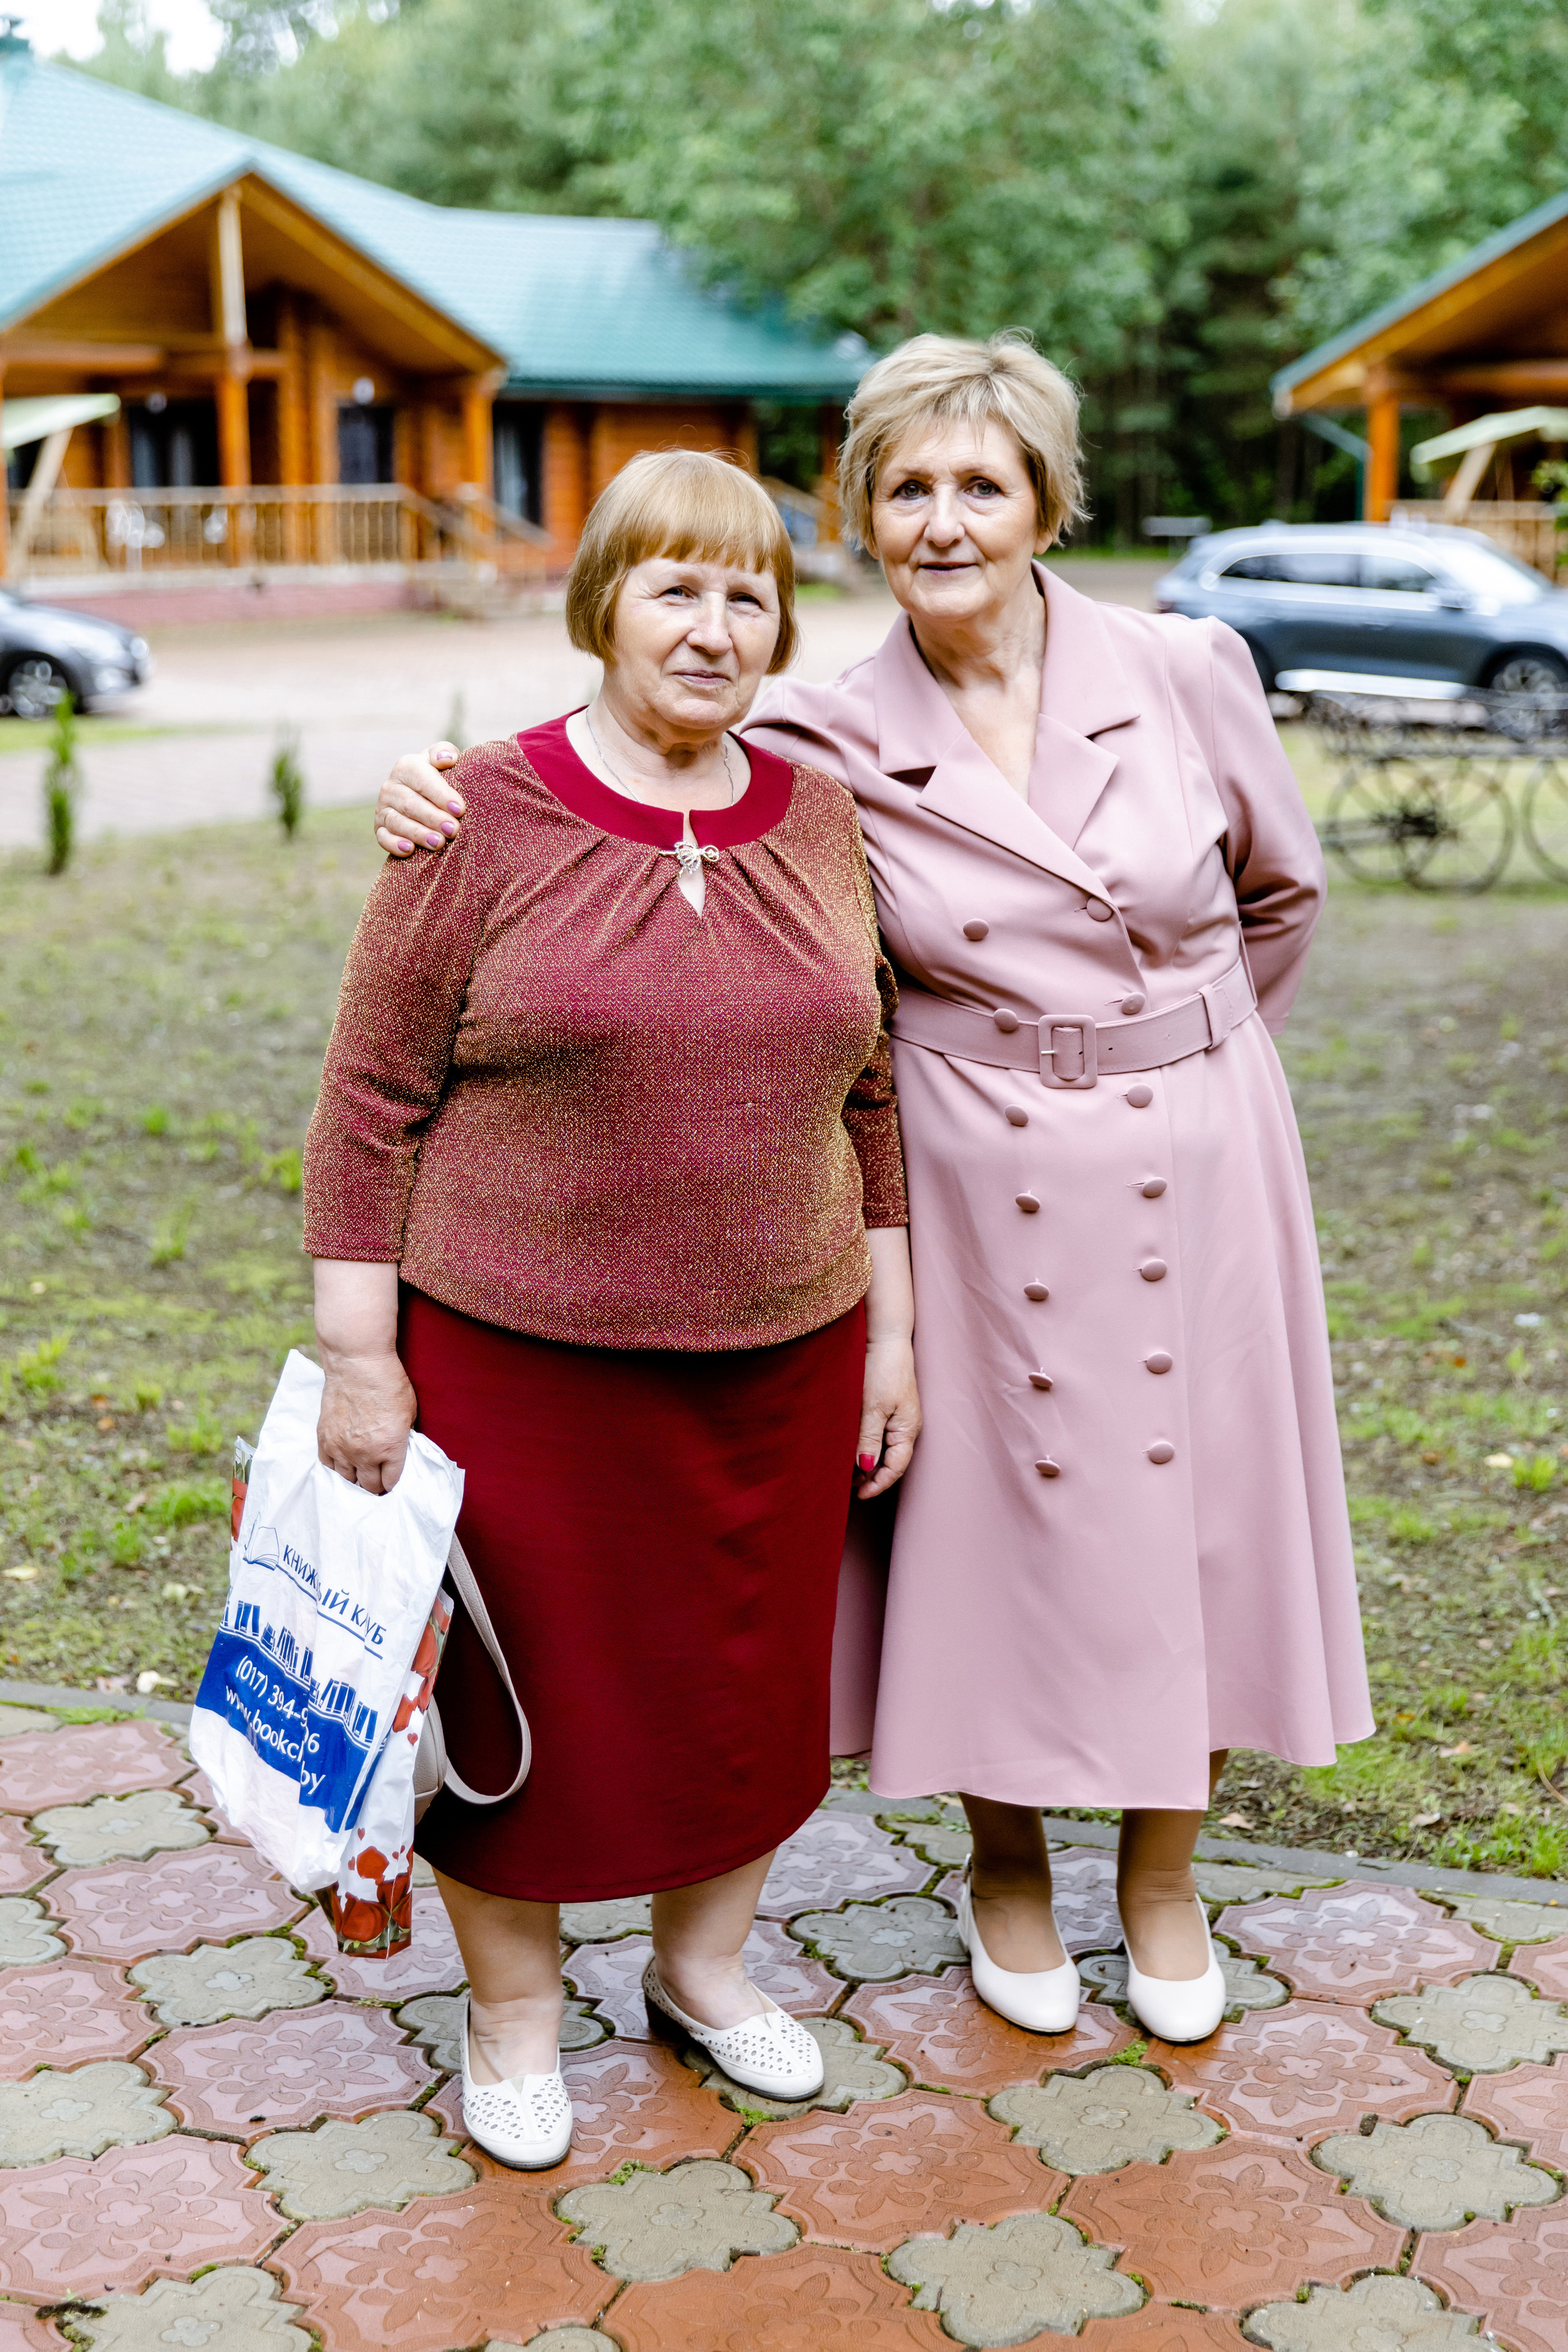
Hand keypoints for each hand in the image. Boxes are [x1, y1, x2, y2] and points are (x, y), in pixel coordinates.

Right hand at [316, 1352, 415, 1491]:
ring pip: (346, 1480)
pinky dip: (336, 1468)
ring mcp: (341, 1448)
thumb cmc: (388, 1382)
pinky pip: (327, 1466)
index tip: (391, 1482)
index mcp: (390, 1448)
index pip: (391, 1481)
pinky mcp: (324, 1439)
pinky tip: (342, 1464)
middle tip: (376, 1482)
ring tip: (359, 1475)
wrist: (357, 1363)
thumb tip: (399, 1450)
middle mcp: (365, 1454)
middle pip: (368, 1486)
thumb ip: (402, 1437)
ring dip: (354, 1479)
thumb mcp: (408, 1412)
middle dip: (374, 1486)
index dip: (392, 1484)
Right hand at [375, 742, 464, 857]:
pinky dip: (395, 844)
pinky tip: (409, 850)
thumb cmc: (437, 777)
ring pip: (398, 822)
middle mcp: (390, 787)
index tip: (460, 809)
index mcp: (406, 767)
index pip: (422, 779)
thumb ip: (444, 752)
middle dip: (433, 818)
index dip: (440, 795)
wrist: (421, 795)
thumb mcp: (440, 760)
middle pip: (411, 804)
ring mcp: (383, 809)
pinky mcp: (379, 828)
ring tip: (439, 843)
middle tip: (453, 830)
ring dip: (419, 833)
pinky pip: (383, 838)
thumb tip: (447, 759)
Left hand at [855, 1332, 920, 1499]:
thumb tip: (866, 1469)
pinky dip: (866, 1446)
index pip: (896, 1467)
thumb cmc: (884, 1370)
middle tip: (848, 1486)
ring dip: (867, 1462)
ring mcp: (898, 1417)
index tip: (859, 1495)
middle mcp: (906, 1426)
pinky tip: (852, 1447)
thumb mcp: (873, 1408)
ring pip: (884, 1449)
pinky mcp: (888, 1407)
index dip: (878, 1484)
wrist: (886, 1338)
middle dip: (872, 1477)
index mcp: (908, 1429)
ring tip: (846, 1471)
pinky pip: (879, 1435)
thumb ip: (869, 1439)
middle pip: (891, 1461)